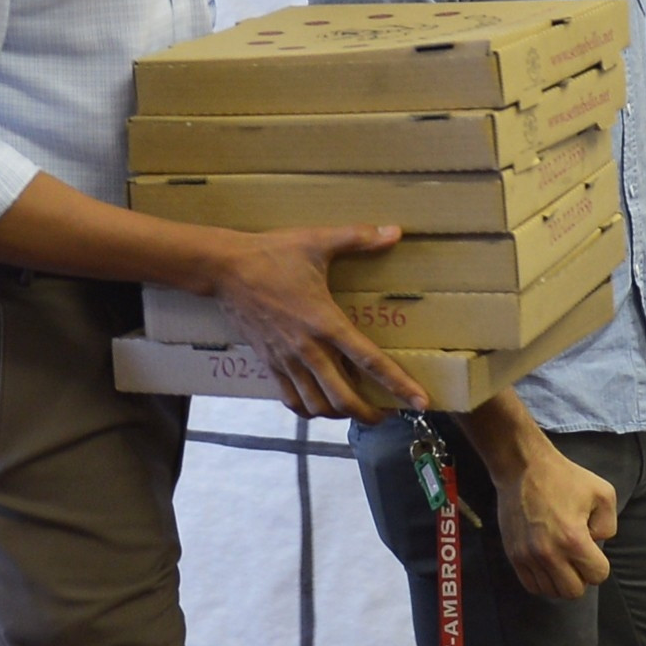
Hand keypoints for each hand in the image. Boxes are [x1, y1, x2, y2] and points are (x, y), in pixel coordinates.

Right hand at [213, 224, 427, 422]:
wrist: (225, 269)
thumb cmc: (273, 254)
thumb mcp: (318, 241)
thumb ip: (359, 238)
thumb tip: (395, 231)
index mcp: (326, 322)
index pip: (369, 361)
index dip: (397, 384)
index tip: (419, 401)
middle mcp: (308, 349)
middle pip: (343, 398)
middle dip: (370, 413)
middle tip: (388, 414)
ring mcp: (286, 360)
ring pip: (316, 406)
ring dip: (339, 414)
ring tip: (356, 411)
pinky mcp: (269, 364)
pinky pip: (291, 400)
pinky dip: (309, 409)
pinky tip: (320, 405)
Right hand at [491, 434, 617, 599]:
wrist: (523, 468)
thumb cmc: (565, 478)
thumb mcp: (603, 493)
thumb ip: (608, 525)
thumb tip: (597, 544)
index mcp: (574, 540)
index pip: (597, 576)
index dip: (599, 564)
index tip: (592, 548)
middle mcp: (549, 554)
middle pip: (573, 592)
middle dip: (581, 576)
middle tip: (578, 557)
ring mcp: (528, 557)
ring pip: (551, 592)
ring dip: (561, 580)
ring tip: (562, 559)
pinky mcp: (514, 556)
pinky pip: (532, 586)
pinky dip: (543, 580)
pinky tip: (548, 563)